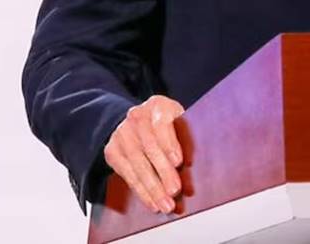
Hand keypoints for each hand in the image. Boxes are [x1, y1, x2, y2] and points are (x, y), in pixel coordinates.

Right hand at [103, 95, 185, 213]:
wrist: (137, 120)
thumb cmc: (169, 123)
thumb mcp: (180, 120)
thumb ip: (186, 135)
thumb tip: (197, 162)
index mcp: (158, 105)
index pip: (162, 124)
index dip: (169, 143)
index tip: (179, 162)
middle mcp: (137, 116)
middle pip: (149, 147)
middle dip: (163, 172)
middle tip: (175, 191)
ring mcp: (122, 133)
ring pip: (137, 164)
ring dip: (152, 187)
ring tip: (165, 204)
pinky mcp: (112, 150)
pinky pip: (126, 174)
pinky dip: (140, 191)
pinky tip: (152, 202)